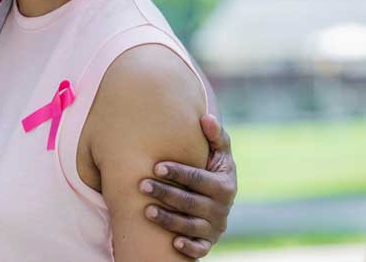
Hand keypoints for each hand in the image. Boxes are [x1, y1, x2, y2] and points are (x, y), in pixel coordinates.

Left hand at [139, 114, 236, 257]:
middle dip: (166, 194)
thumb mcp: (220, 153)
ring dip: (168, 220)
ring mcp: (214, 227)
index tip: (157, 166)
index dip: (179, 173)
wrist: (221, 200)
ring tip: (146, 211)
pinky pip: (199, 249)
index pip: (199, 179)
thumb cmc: (213, 169)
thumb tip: (206, 118)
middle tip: (142, 185)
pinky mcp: (207, 243)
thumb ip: (215, 136)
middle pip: (190, 202)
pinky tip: (173, 243)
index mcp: (224, 184)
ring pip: (189, 226)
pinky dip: (188, 247)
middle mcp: (221, 208)